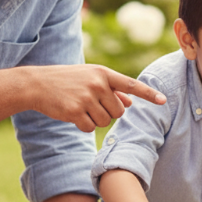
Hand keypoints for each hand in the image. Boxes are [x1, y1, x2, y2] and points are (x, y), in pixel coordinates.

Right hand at [29, 64, 165, 131]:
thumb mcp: (90, 78)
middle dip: (109, 113)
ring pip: (105, 121)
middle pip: (118, 111)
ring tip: (81, 107)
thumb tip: (131, 103)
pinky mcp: (75, 111)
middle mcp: (97, 84)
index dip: (148, 94)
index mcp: (103, 73)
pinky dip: (83, 125)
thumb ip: (112, 89)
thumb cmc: (68, 80)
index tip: (163, 100)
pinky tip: (73, 114)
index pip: (131, 85)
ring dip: (95, 120)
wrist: (38, 84)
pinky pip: (89, 128)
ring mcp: (86, 98)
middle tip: (93, 105)